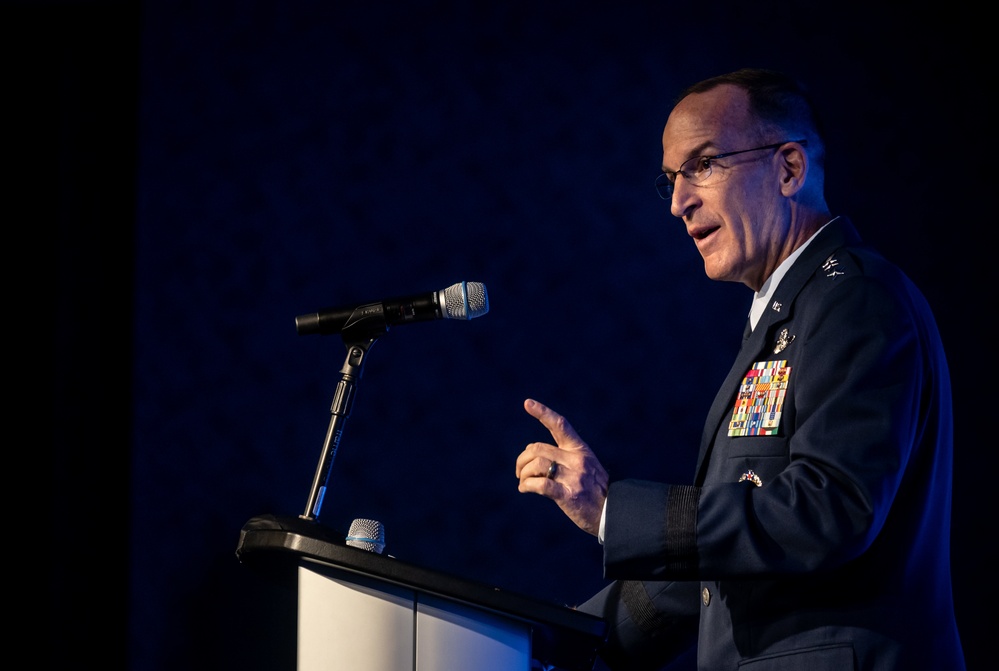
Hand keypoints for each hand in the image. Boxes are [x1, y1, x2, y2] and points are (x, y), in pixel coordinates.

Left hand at [515, 398, 608, 535]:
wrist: (613, 514)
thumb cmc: (596, 491)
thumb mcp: (586, 467)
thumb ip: (564, 458)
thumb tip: (534, 454)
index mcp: (580, 450)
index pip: (560, 425)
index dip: (543, 413)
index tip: (527, 403)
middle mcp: (577, 460)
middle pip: (538, 449)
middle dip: (523, 459)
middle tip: (519, 471)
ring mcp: (573, 477)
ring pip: (537, 465)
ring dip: (524, 473)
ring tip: (523, 482)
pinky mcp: (568, 495)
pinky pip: (540, 485)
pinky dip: (527, 486)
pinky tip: (524, 489)